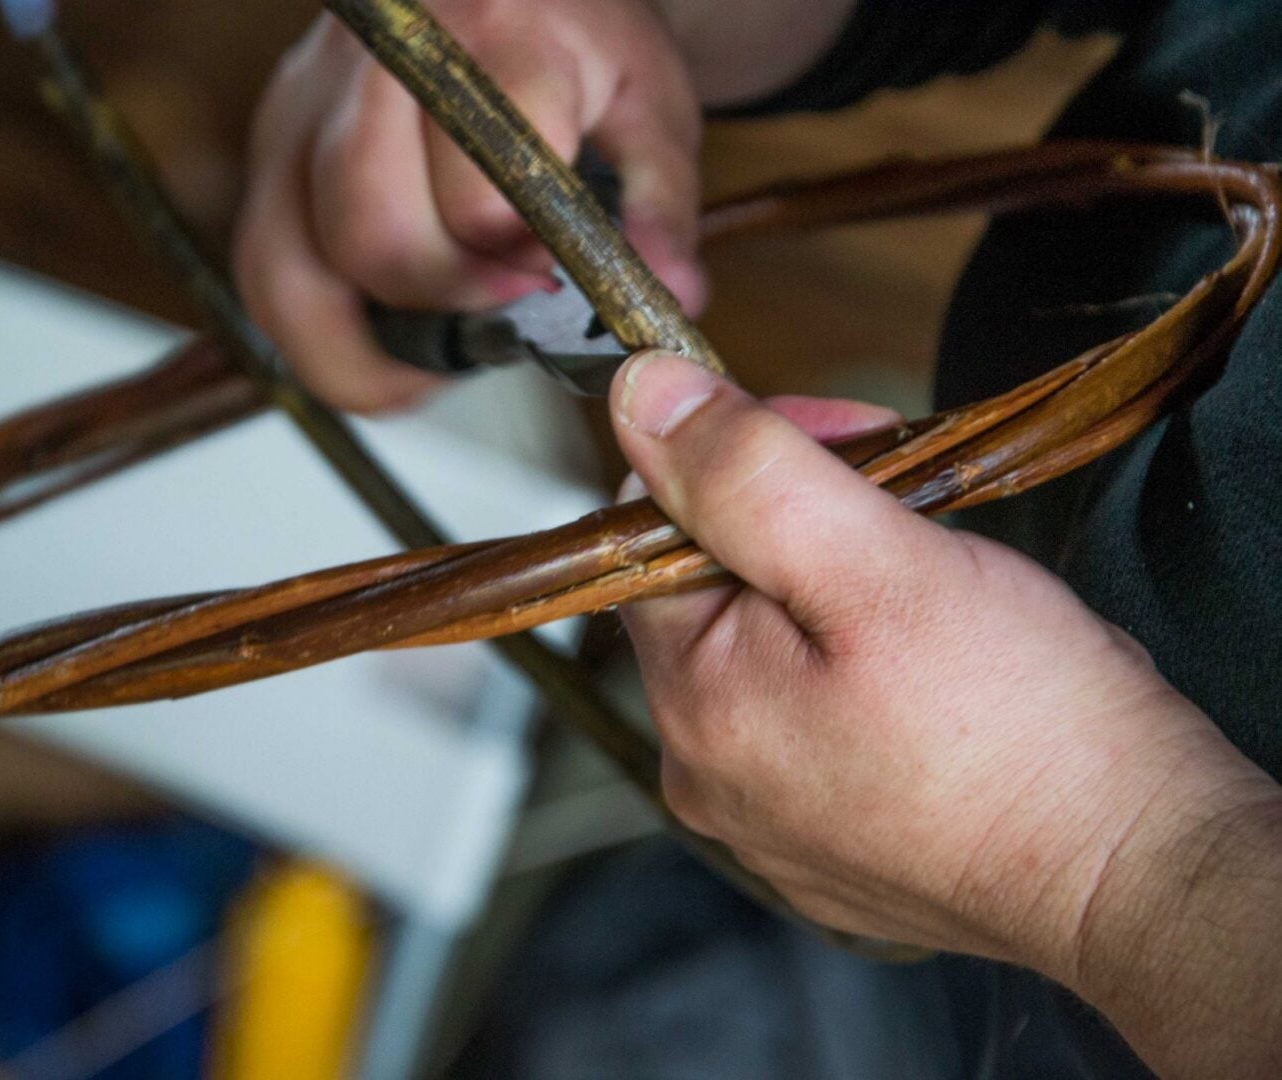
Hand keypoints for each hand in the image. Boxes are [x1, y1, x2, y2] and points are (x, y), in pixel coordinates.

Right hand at [234, 0, 705, 411]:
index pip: (475, 193)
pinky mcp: (273, 142)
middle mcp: (373, 66)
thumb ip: (659, 205)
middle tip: (503, 308)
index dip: (515, 265)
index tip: (549, 280)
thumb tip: (670, 298)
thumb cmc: (577, 39)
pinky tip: (382, 344)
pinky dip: (314, 334)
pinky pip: (262, 271)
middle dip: (443, 303)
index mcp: (484, 32)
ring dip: (366, 341)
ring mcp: (304, 104)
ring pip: (290, 266)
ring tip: (435, 360)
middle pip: (370, 235)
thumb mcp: (648, 104)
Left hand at [609, 349, 1279, 997]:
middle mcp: (706, 772)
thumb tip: (643, 398)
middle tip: (906, 508)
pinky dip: (862, 669)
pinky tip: (935, 667)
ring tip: (933, 589)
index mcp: (693, 704)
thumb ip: (745, 475)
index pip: (657, 530)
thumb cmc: (1023, 729)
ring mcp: (766, 815)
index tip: (842, 439)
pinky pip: (814, 716)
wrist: (1138, 872)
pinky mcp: (828, 837)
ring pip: (769, 648)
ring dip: (837, 590)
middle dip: (798, 520)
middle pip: (712, 588)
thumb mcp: (876, 563)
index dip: (742, 458)